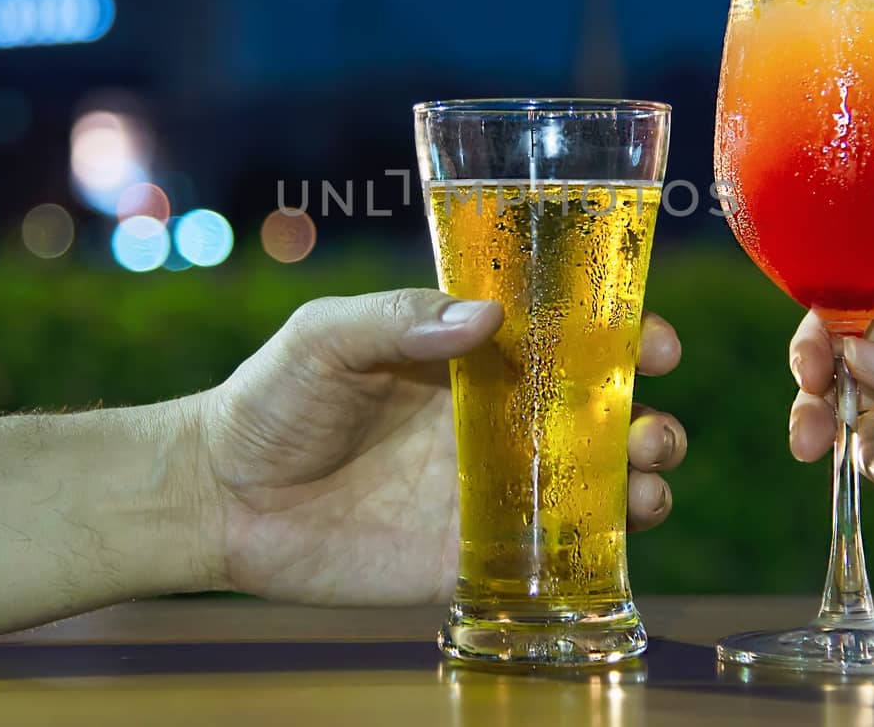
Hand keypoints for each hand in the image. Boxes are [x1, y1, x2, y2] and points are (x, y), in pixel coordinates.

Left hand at [197, 289, 686, 604]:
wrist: (219, 499)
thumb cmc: (269, 401)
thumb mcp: (323, 337)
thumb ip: (395, 316)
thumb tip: (485, 318)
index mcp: (471, 360)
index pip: (566, 340)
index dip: (624, 336)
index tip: (654, 339)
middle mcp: (496, 422)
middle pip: (601, 415)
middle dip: (649, 415)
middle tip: (651, 421)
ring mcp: (489, 490)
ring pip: (594, 485)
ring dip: (640, 480)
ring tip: (642, 480)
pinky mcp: (470, 554)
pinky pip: (550, 555)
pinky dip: (597, 550)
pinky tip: (609, 539)